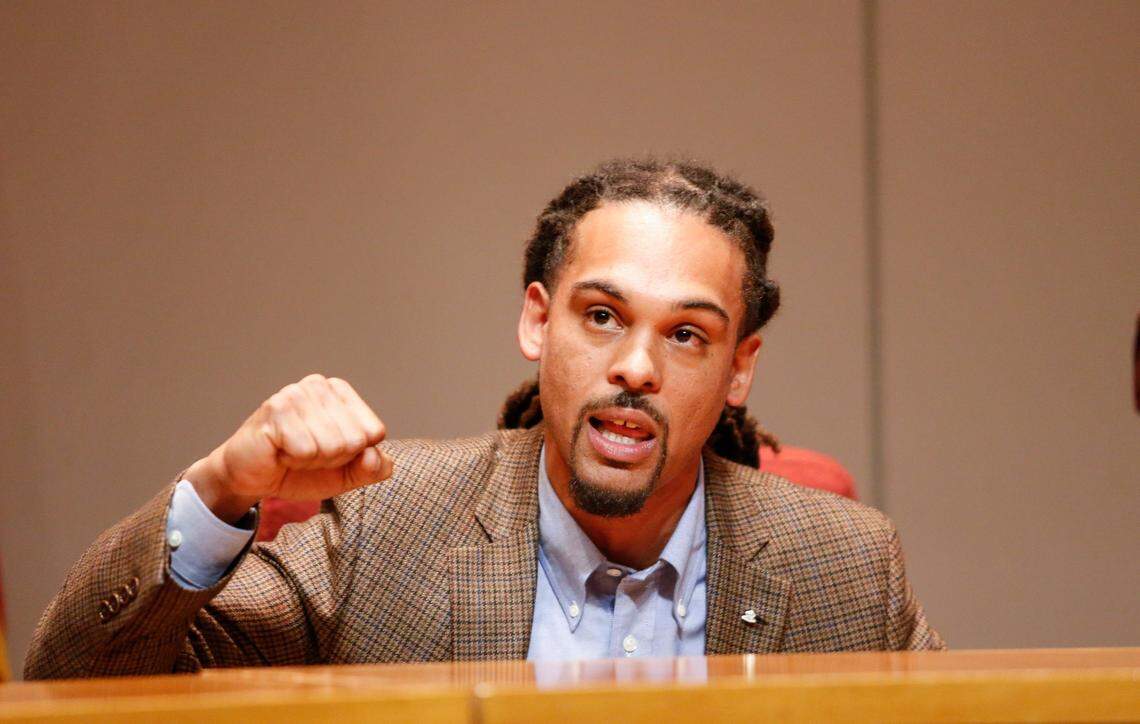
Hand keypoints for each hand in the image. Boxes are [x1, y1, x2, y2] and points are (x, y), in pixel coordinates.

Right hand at [185, 374, 392, 522]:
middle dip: (332, 459)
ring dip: (311, 460)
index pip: (374, 432)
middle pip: (354, 440)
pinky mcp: (275, 410)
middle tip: (306, 454)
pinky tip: (278, 451)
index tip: (327, 451)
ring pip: (332, 446)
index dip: (353, 454)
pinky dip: (294, 460)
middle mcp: (319, 385)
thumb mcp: (345, 475)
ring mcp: (295, 394)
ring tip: (292, 451)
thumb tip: (376, 457)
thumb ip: (372, 468)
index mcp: (341, 392)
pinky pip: (307, 450)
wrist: (252, 478)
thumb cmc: (300, 469)